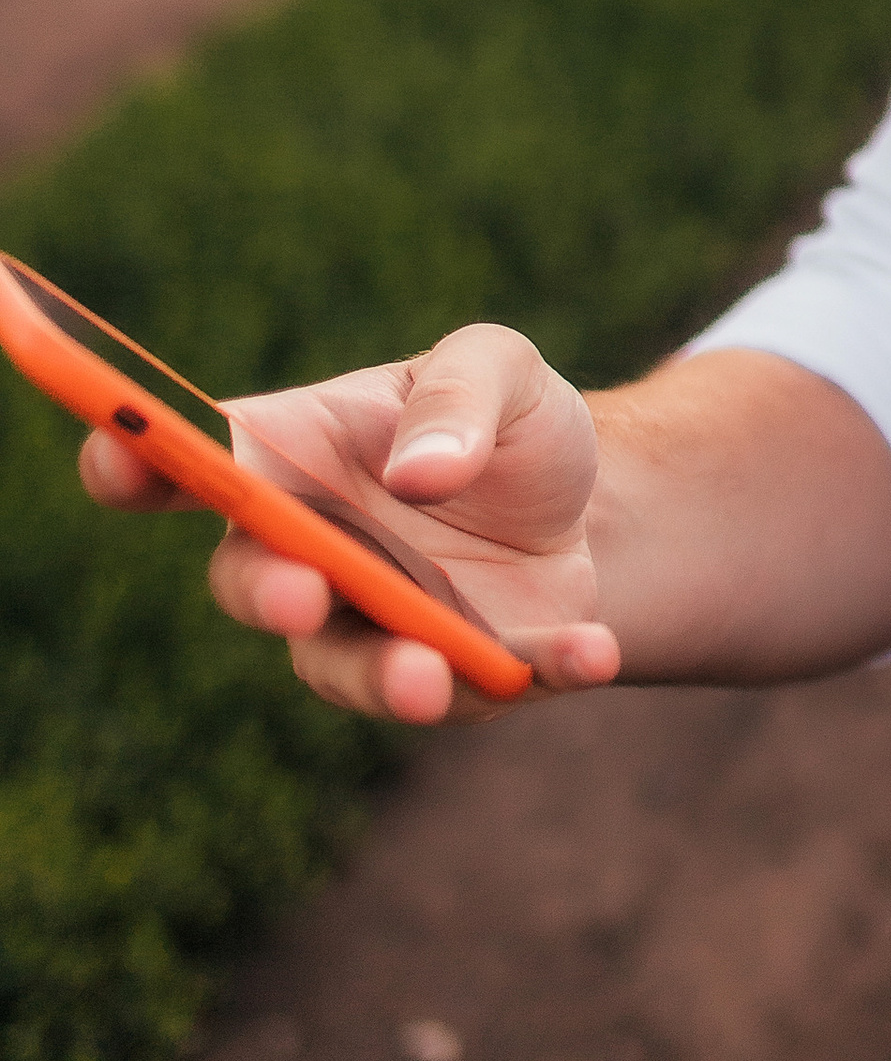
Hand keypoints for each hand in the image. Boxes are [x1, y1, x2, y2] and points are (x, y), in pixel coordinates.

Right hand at [79, 323, 621, 724]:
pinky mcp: (449, 679)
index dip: (134, 460)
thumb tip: (416, 474)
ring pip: (345, 667)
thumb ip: (458, 397)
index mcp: (295, 453)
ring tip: (436, 676)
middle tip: (306, 589)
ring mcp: (370, 626)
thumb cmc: (512, 423)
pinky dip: (534, 673)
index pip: (192, 458)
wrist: (599, 503)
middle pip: (249, 581)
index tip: (120, 454)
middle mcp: (311, 550)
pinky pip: (474, 692)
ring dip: (387, 676)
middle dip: (268, 590)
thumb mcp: (502, 368)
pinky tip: (591, 653)